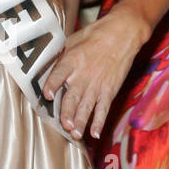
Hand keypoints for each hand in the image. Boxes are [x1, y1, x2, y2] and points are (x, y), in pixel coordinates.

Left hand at [43, 4, 148, 139]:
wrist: (122, 34)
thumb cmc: (95, 35)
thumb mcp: (72, 40)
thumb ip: (60, 56)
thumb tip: (45, 66)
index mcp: (72, 60)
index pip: (59, 74)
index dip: (52, 85)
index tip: (47, 95)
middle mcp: (83, 75)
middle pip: (73, 97)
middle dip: (68, 113)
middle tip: (64, 125)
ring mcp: (97, 84)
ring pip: (87, 107)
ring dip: (80, 122)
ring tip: (75, 134)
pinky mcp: (109, 90)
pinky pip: (103, 109)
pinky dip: (99, 122)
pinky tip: (95, 133)